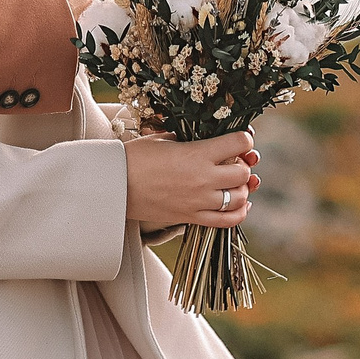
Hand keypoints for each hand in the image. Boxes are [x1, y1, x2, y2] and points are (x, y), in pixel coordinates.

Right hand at [124, 130, 260, 228]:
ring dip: (241, 189)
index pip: (239, 144)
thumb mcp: (163, 138)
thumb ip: (189, 138)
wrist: (115, 185)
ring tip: (233, 183)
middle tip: (234, 162)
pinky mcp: (191, 217)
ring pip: (239, 198)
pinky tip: (241, 205)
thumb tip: (205, 137)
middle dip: (243, 165)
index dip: (244, 139)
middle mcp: (203, 178)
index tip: (241, 139)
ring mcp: (198, 201)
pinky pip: (226, 221)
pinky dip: (239, 213)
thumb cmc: (135, 157)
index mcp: (197, 154)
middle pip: (243, 173)